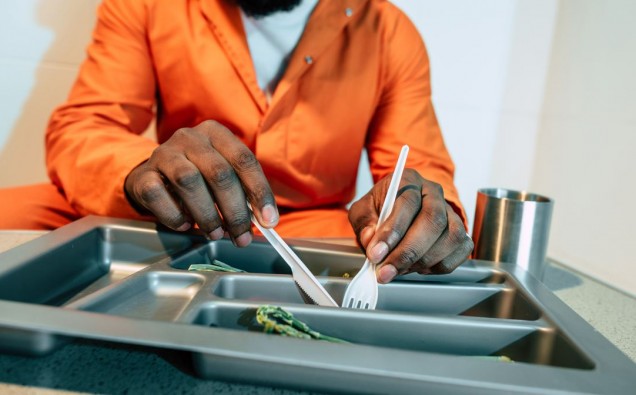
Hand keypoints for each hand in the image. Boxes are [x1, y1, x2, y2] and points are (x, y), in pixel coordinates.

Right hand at [124, 120, 277, 245]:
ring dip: (207, 215)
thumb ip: (242, 193)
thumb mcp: (221, 176)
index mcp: (216, 133)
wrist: (152, 176)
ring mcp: (164, 154)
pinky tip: (186, 225)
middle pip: (219, 173)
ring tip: (216, 234)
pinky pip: (159, 196)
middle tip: (241, 236)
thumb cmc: (197, 177)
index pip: (244, 160)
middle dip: (235, 211)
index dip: (259, 192)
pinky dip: (175, 216)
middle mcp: (190, 138)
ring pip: (189, 182)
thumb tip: (264, 220)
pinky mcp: (143, 175)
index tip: (268, 220)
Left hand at [348, 169, 472, 282]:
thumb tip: (370, 240)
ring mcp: (451, 213)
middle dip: (408, 252)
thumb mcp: (363, 210)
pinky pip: (460, 251)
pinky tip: (418, 267)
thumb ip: (364, 223)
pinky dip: (438, 265)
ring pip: (451, 237)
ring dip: (423, 260)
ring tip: (400, 269)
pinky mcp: (461, 233)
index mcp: (409, 181)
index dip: (392, 232)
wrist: (398, 211)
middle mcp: (434, 194)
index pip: (406, 203)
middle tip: (386, 270)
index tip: (376, 254)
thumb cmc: (381, 209)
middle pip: (433, 220)